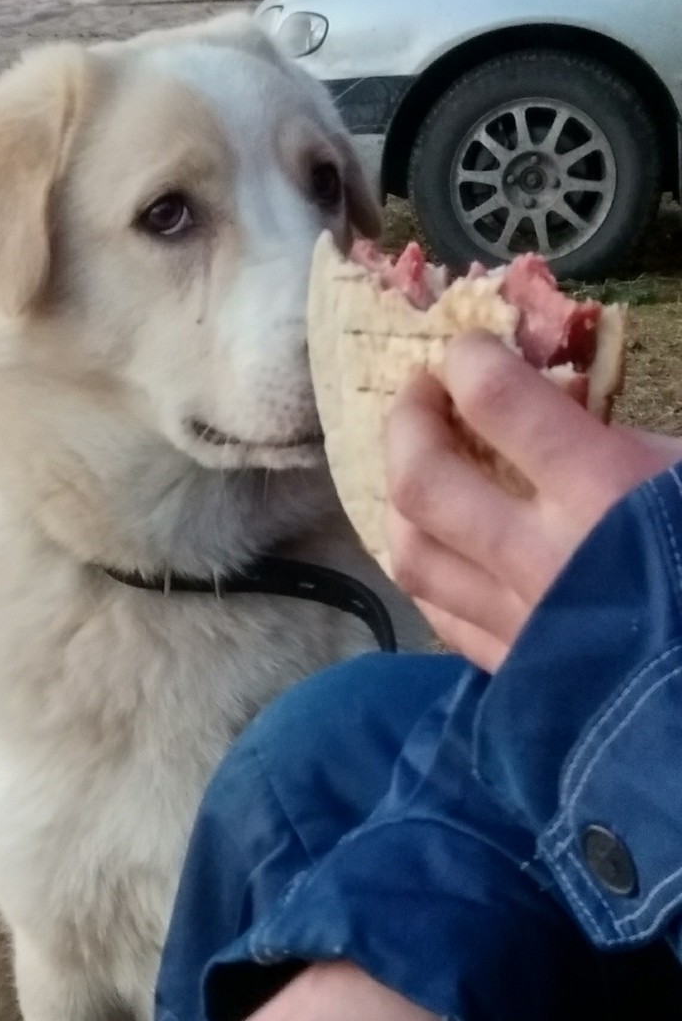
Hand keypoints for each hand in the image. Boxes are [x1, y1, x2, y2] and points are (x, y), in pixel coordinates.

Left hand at [385, 334, 679, 670]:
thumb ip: (621, 438)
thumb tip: (560, 402)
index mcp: (603, 489)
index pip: (497, 400)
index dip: (469, 360)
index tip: (467, 350)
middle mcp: (540, 554)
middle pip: (425, 479)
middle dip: (409, 422)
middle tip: (423, 393)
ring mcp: (518, 619)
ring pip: (413, 552)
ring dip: (400, 499)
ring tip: (416, 468)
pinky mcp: (514, 670)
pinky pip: (439, 613)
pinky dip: (426, 570)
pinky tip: (434, 548)